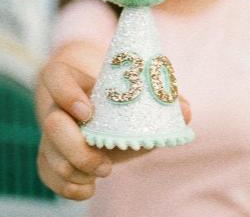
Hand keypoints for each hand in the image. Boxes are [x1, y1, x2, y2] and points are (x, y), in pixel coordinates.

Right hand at [36, 61, 190, 199]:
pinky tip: (88, 189)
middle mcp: (57, 105)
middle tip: (105, 164)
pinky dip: (66, 187)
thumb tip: (184, 112)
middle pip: (51, 124)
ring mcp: (51, 132)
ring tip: (103, 173)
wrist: (96, 106)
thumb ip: (160, 97)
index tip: (89, 112)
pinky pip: (47, 173)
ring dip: (76, 171)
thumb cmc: (116, 95)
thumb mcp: (132, 89)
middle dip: (77, 149)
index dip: (67, 94)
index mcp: (74, 81)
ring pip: (48, 154)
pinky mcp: (50, 153)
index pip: (56, 77)